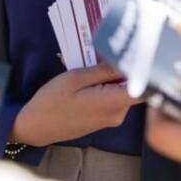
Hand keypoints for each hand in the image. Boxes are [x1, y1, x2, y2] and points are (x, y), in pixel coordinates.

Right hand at [11, 64, 142, 146]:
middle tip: (106, 54)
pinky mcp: (105, 119)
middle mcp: (117, 114)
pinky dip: (105, 87)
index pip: (145, 87)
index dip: (144, 69)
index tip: (138, 53)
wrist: (36, 126)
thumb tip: (126, 61)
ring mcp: (112, 119)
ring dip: (111, 77)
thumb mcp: (75, 78)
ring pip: (122, 91)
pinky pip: (113, 98)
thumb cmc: (52, 102)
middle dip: (122, 69)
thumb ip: (103, 70)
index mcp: (112, 103)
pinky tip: (88, 79)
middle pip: (133, 86)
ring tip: (91, 65)